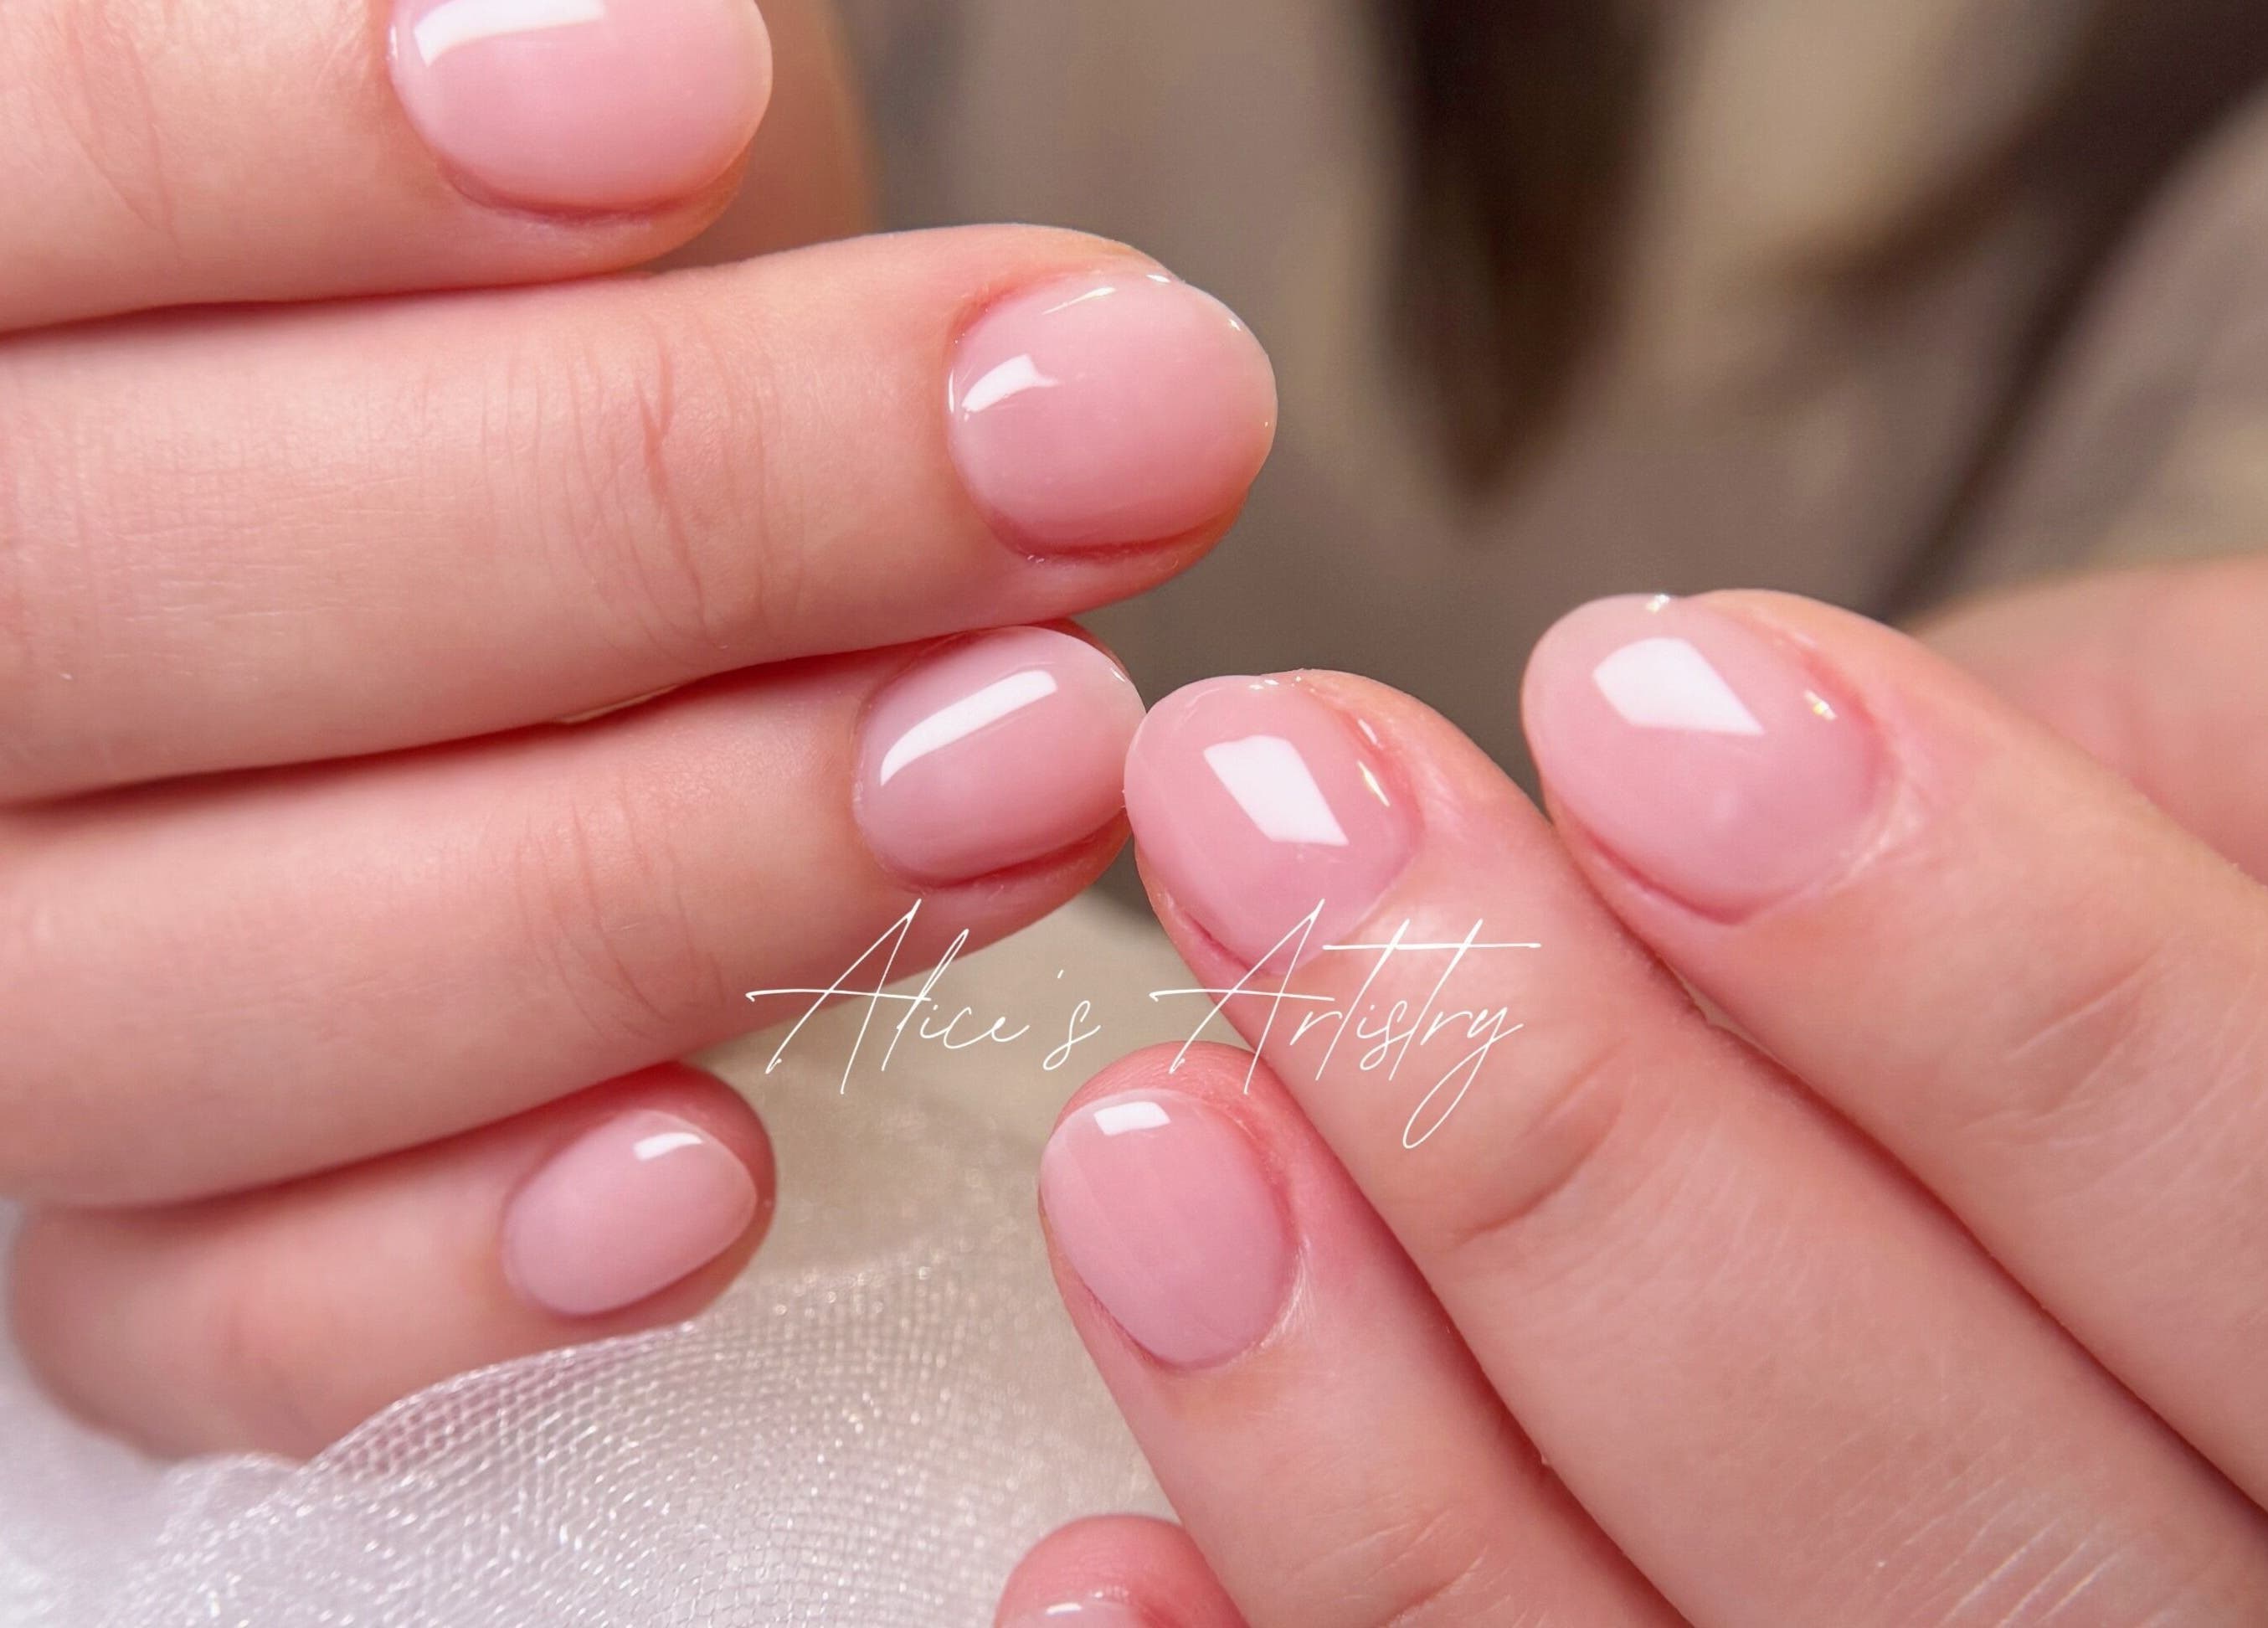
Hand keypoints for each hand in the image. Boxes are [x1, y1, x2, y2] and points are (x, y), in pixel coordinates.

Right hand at [0, 0, 1277, 1456]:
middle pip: (92, 609)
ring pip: (152, 997)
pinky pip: (186, 1322)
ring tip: (1042, 756)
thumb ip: (500, 82)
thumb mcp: (540, 91)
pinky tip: (717, 1171)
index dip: (281, 149)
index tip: (693, 97)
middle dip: (631, 519)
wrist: (550, 504)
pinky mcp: (125, 1224)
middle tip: (1093, 437)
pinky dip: (438, 1272)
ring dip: (639, 884)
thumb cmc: (533, 257)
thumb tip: (665, 75)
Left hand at [1001, 561, 2267, 1624]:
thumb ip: (2112, 795)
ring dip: (1348, 1422)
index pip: (2261, 1215)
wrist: (2105, 1178)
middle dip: (1550, 1135)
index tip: (1645, 710)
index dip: (1966, 968)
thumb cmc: (2184, 981)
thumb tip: (1764, 749)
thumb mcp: (2241, 803)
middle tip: (1283, 828)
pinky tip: (1103, 1561)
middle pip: (1917, 1498)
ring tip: (1151, 1134)